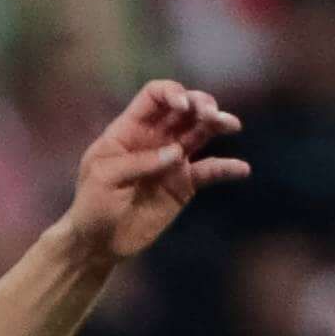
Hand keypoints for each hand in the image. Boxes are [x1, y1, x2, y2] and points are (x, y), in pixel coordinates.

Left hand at [63, 80, 249, 261]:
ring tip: (231, 124)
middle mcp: (155, 137)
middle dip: (201, 104)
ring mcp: (172, 159)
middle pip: (185, 108)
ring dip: (217, 124)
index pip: (155, 95)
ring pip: (200, 132)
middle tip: (211, 115)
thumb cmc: (93, 205)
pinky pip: (209, 171)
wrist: (99, 243)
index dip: (172, 92)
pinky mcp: (184, 184)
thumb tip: (176, 153)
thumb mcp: (105, 178)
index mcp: (130, 128)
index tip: (183, 105)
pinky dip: (226, 168)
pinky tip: (242, 169)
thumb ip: (138, 162)